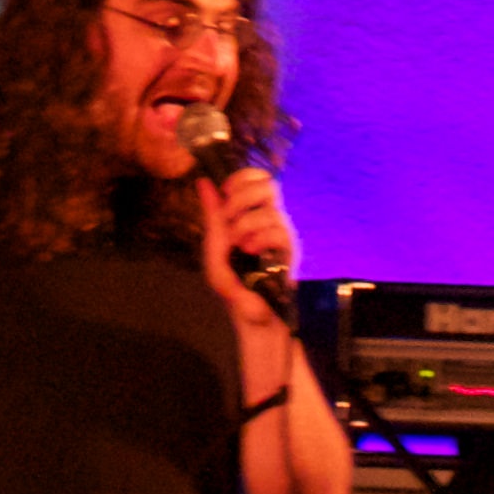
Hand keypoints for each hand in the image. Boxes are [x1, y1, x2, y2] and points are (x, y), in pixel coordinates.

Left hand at [196, 164, 296, 331]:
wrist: (250, 316)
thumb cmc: (233, 286)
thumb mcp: (214, 250)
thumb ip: (211, 217)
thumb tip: (204, 182)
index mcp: (252, 215)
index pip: (257, 177)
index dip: (242, 178)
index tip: (227, 194)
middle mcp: (270, 220)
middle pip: (268, 184)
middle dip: (242, 198)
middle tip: (231, 219)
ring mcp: (282, 234)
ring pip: (269, 210)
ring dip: (244, 226)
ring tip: (239, 246)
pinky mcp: (290, 251)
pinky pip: (278, 231)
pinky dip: (259, 239)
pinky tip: (251, 252)